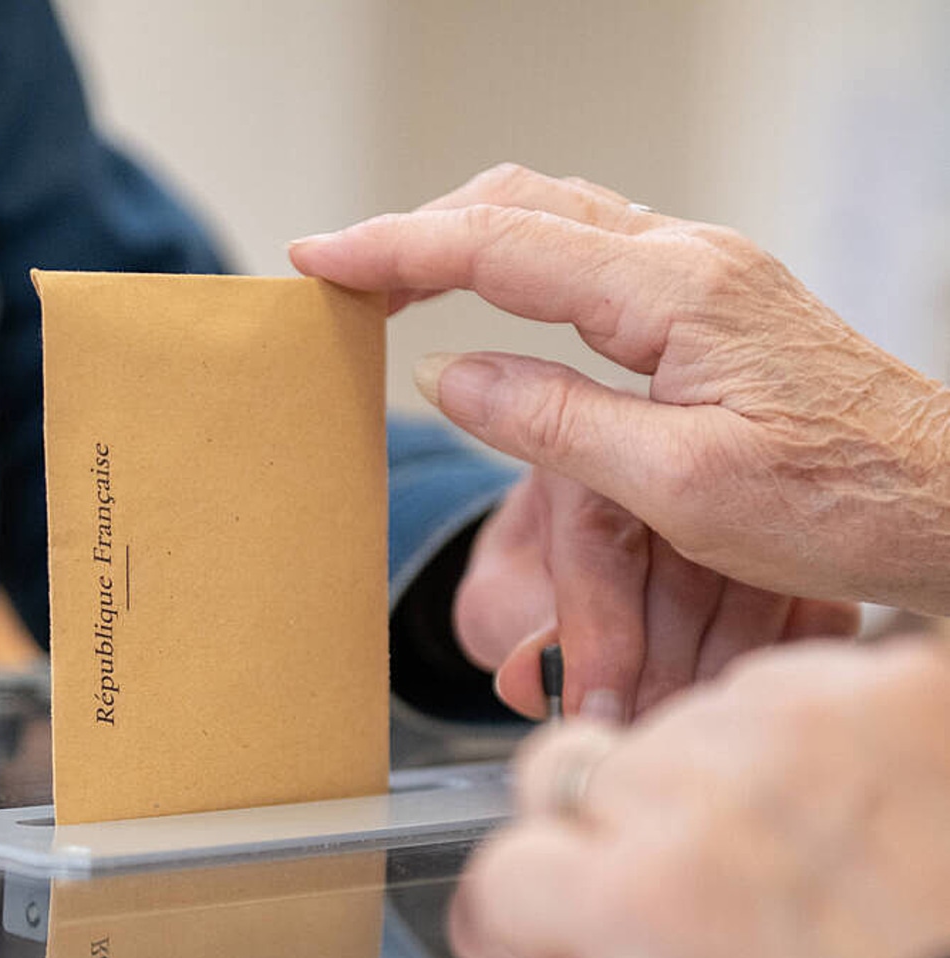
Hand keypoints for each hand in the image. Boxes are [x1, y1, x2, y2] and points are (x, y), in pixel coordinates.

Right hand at [290, 165, 949, 613]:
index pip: (500, 246)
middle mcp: (687, 261)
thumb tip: (446, 374)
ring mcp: (704, 275)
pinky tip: (498, 293)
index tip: (320, 257)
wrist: (944, 503)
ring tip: (399, 275)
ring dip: (469, 235)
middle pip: (523, 204)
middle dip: (421, 227)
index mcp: (672, 294)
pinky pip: (593, 252)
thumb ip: (552, 420)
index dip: (397, 249)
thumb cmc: (836, 503)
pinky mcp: (713, 304)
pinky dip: (521, 259)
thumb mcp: (678, 483)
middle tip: (346, 267)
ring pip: (558, 217)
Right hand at [447, 637, 949, 957]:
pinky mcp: (901, 691)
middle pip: (570, 769)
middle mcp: (712, 796)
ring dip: (699, 777)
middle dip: (599, 831)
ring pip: (675, 719)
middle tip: (672, 888)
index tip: (539, 927)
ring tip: (782, 854)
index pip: (502, 871)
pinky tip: (840, 808)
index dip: (519, 914)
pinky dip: (790, 739)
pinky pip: (779, 686)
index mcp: (652, 905)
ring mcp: (809, 729)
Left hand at [455, 468, 857, 719]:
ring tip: (690, 735)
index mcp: (583, 463)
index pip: (597, 542)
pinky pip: (815, 598)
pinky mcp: (798, 536)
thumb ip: (509, 628)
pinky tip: (754, 707)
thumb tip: (528, 678)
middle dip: (662, 671)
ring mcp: (743, 496)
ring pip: (755, 587)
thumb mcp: (501, 598)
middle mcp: (668, 459)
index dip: (596, 638)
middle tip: (645, 736)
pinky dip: (789, 660)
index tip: (592, 713)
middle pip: (685, 568)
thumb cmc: (537, 578)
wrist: (577, 552)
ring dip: (724, 674)